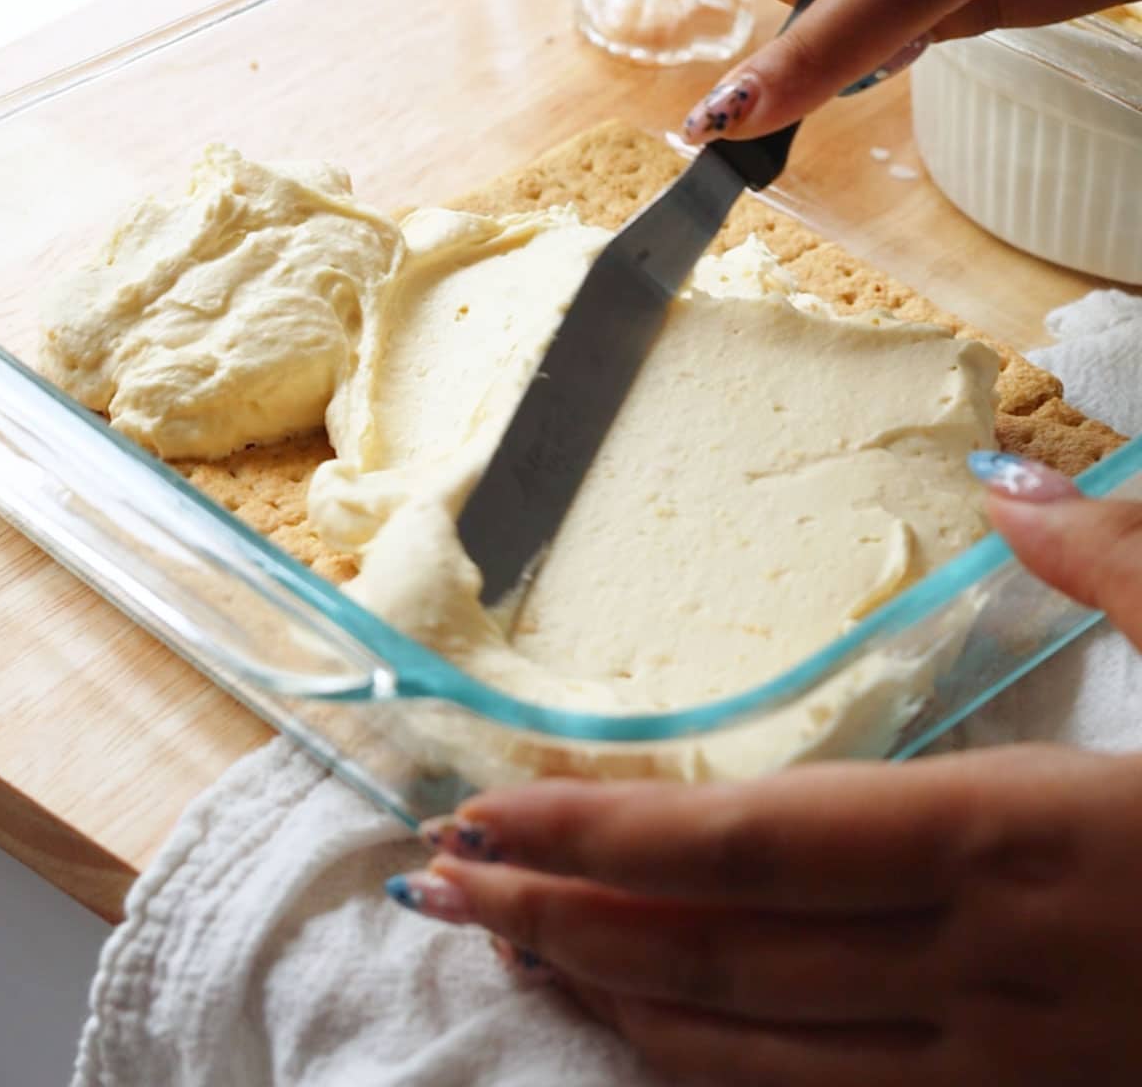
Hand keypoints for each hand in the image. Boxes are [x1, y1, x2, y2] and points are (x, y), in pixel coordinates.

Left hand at [388, 457, 1141, 1084]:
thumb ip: (1118, 565)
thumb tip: (1012, 484)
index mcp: (1017, 835)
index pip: (752, 841)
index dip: (604, 833)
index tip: (487, 812)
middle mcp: (985, 966)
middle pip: (722, 953)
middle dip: (564, 916)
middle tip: (438, 877)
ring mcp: (1010, 1069)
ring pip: (761, 1055)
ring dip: (619, 998)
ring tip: (507, 946)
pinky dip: (723, 1077)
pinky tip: (652, 1034)